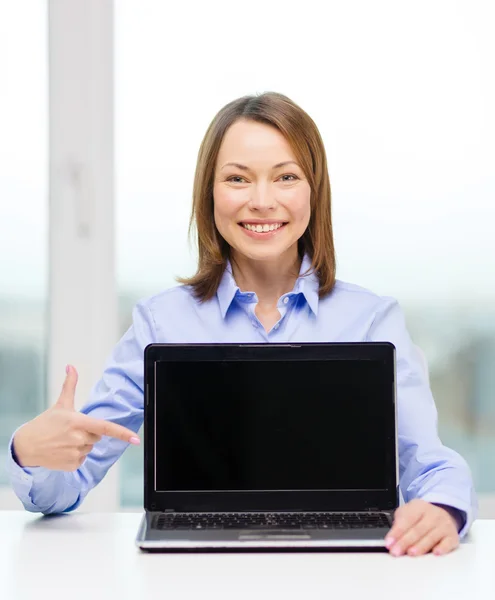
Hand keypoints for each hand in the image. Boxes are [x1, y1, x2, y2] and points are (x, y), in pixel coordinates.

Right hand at [12, 365, 139, 470]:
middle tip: (71, 430)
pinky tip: (62, 451)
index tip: (136, 439)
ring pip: (90, 448)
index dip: (122, 433)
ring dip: (81, 445)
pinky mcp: (72, 465)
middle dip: (88, 433)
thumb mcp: (60, 404)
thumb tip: (71, 366)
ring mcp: (75, 453)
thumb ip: (70, 385)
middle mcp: (78, 439)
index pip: (105, 428)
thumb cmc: (45, 423)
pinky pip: (83, 460)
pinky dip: (75, 456)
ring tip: (64, 440)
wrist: (26, 446)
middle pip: (97, 437)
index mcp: (78, 422)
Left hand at [385, 499, 459, 556]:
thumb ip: (398, 524)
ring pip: (431, 537)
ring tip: (410, 553)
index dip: (397, 532)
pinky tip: (435, 553)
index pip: (406, 519)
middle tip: (396, 551)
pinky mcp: (453, 537)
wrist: (444, 513)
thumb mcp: (407, 513)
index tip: (389, 543)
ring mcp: (444, 525)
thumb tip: (391, 540)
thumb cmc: (421, 516)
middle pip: (417, 530)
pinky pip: (448, 543)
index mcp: (419, 507)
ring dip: (420, 546)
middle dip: (405, 542)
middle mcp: (433, 515)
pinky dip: (442, 548)